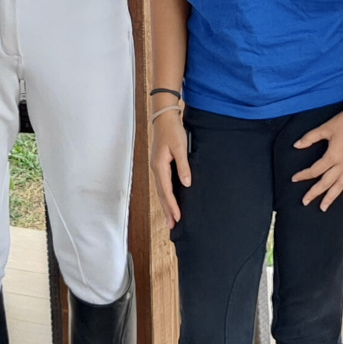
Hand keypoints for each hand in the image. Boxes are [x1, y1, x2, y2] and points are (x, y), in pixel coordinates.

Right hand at [150, 107, 191, 222]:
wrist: (164, 118)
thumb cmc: (173, 131)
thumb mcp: (180, 147)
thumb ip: (183, 166)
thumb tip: (186, 184)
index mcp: (160, 166)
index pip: (166, 191)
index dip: (172, 205)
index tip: (177, 217)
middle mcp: (156, 169)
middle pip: (161, 194)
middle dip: (167, 210)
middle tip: (172, 225)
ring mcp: (157, 167)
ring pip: (160, 191)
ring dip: (165, 205)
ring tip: (170, 218)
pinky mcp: (160, 165)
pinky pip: (162, 184)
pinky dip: (165, 195)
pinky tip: (169, 200)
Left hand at [291, 102, 342, 211]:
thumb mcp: (325, 128)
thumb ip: (310, 138)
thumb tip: (297, 145)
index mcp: (333, 155)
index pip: (315, 170)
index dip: (303, 175)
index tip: (295, 179)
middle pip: (326, 182)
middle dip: (315, 193)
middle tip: (306, 201)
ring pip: (341, 185)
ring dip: (332, 197)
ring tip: (324, 207)